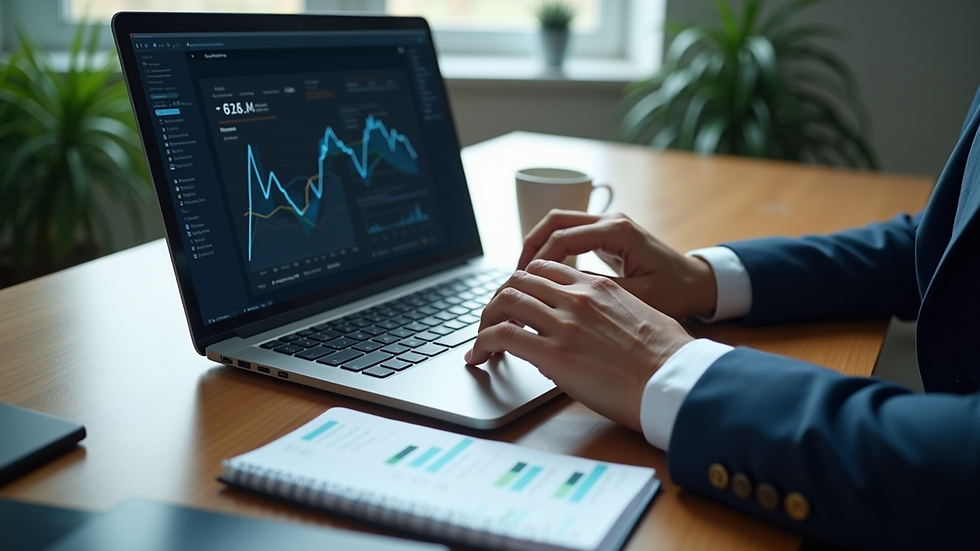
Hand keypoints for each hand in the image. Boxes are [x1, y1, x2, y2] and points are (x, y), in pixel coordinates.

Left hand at [464, 260, 693, 431]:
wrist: (674, 379)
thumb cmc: (668, 357)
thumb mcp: (642, 317)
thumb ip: (614, 311)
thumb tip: (605, 326)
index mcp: (599, 287)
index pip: (546, 270)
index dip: (525, 284)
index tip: (518, 300)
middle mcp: (576, 297)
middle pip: (519, 281)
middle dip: (500, 298)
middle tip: (493, 318)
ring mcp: (563, 323)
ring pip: (504, 302)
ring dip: (486, 319)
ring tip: (481, 338)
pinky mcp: (552, 353)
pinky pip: (502, 336)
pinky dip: (482, 343)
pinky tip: (477, 356)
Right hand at [517, 210, 717, 319]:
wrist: (698, 283)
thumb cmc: (675, 293)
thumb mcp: (639, 297)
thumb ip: (600, 293)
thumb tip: (560, 298)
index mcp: (618, 231)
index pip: (563, 238)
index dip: (538, 261)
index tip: (523, 284)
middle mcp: (611, 221)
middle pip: (554, 221)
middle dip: (530, 247)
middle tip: (514, 277)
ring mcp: (608, 224)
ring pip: (559, 224)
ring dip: (537, 246)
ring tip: (523, 275)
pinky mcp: (606, 234)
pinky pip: (569, 233)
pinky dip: (551, 249)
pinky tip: (542, 274)